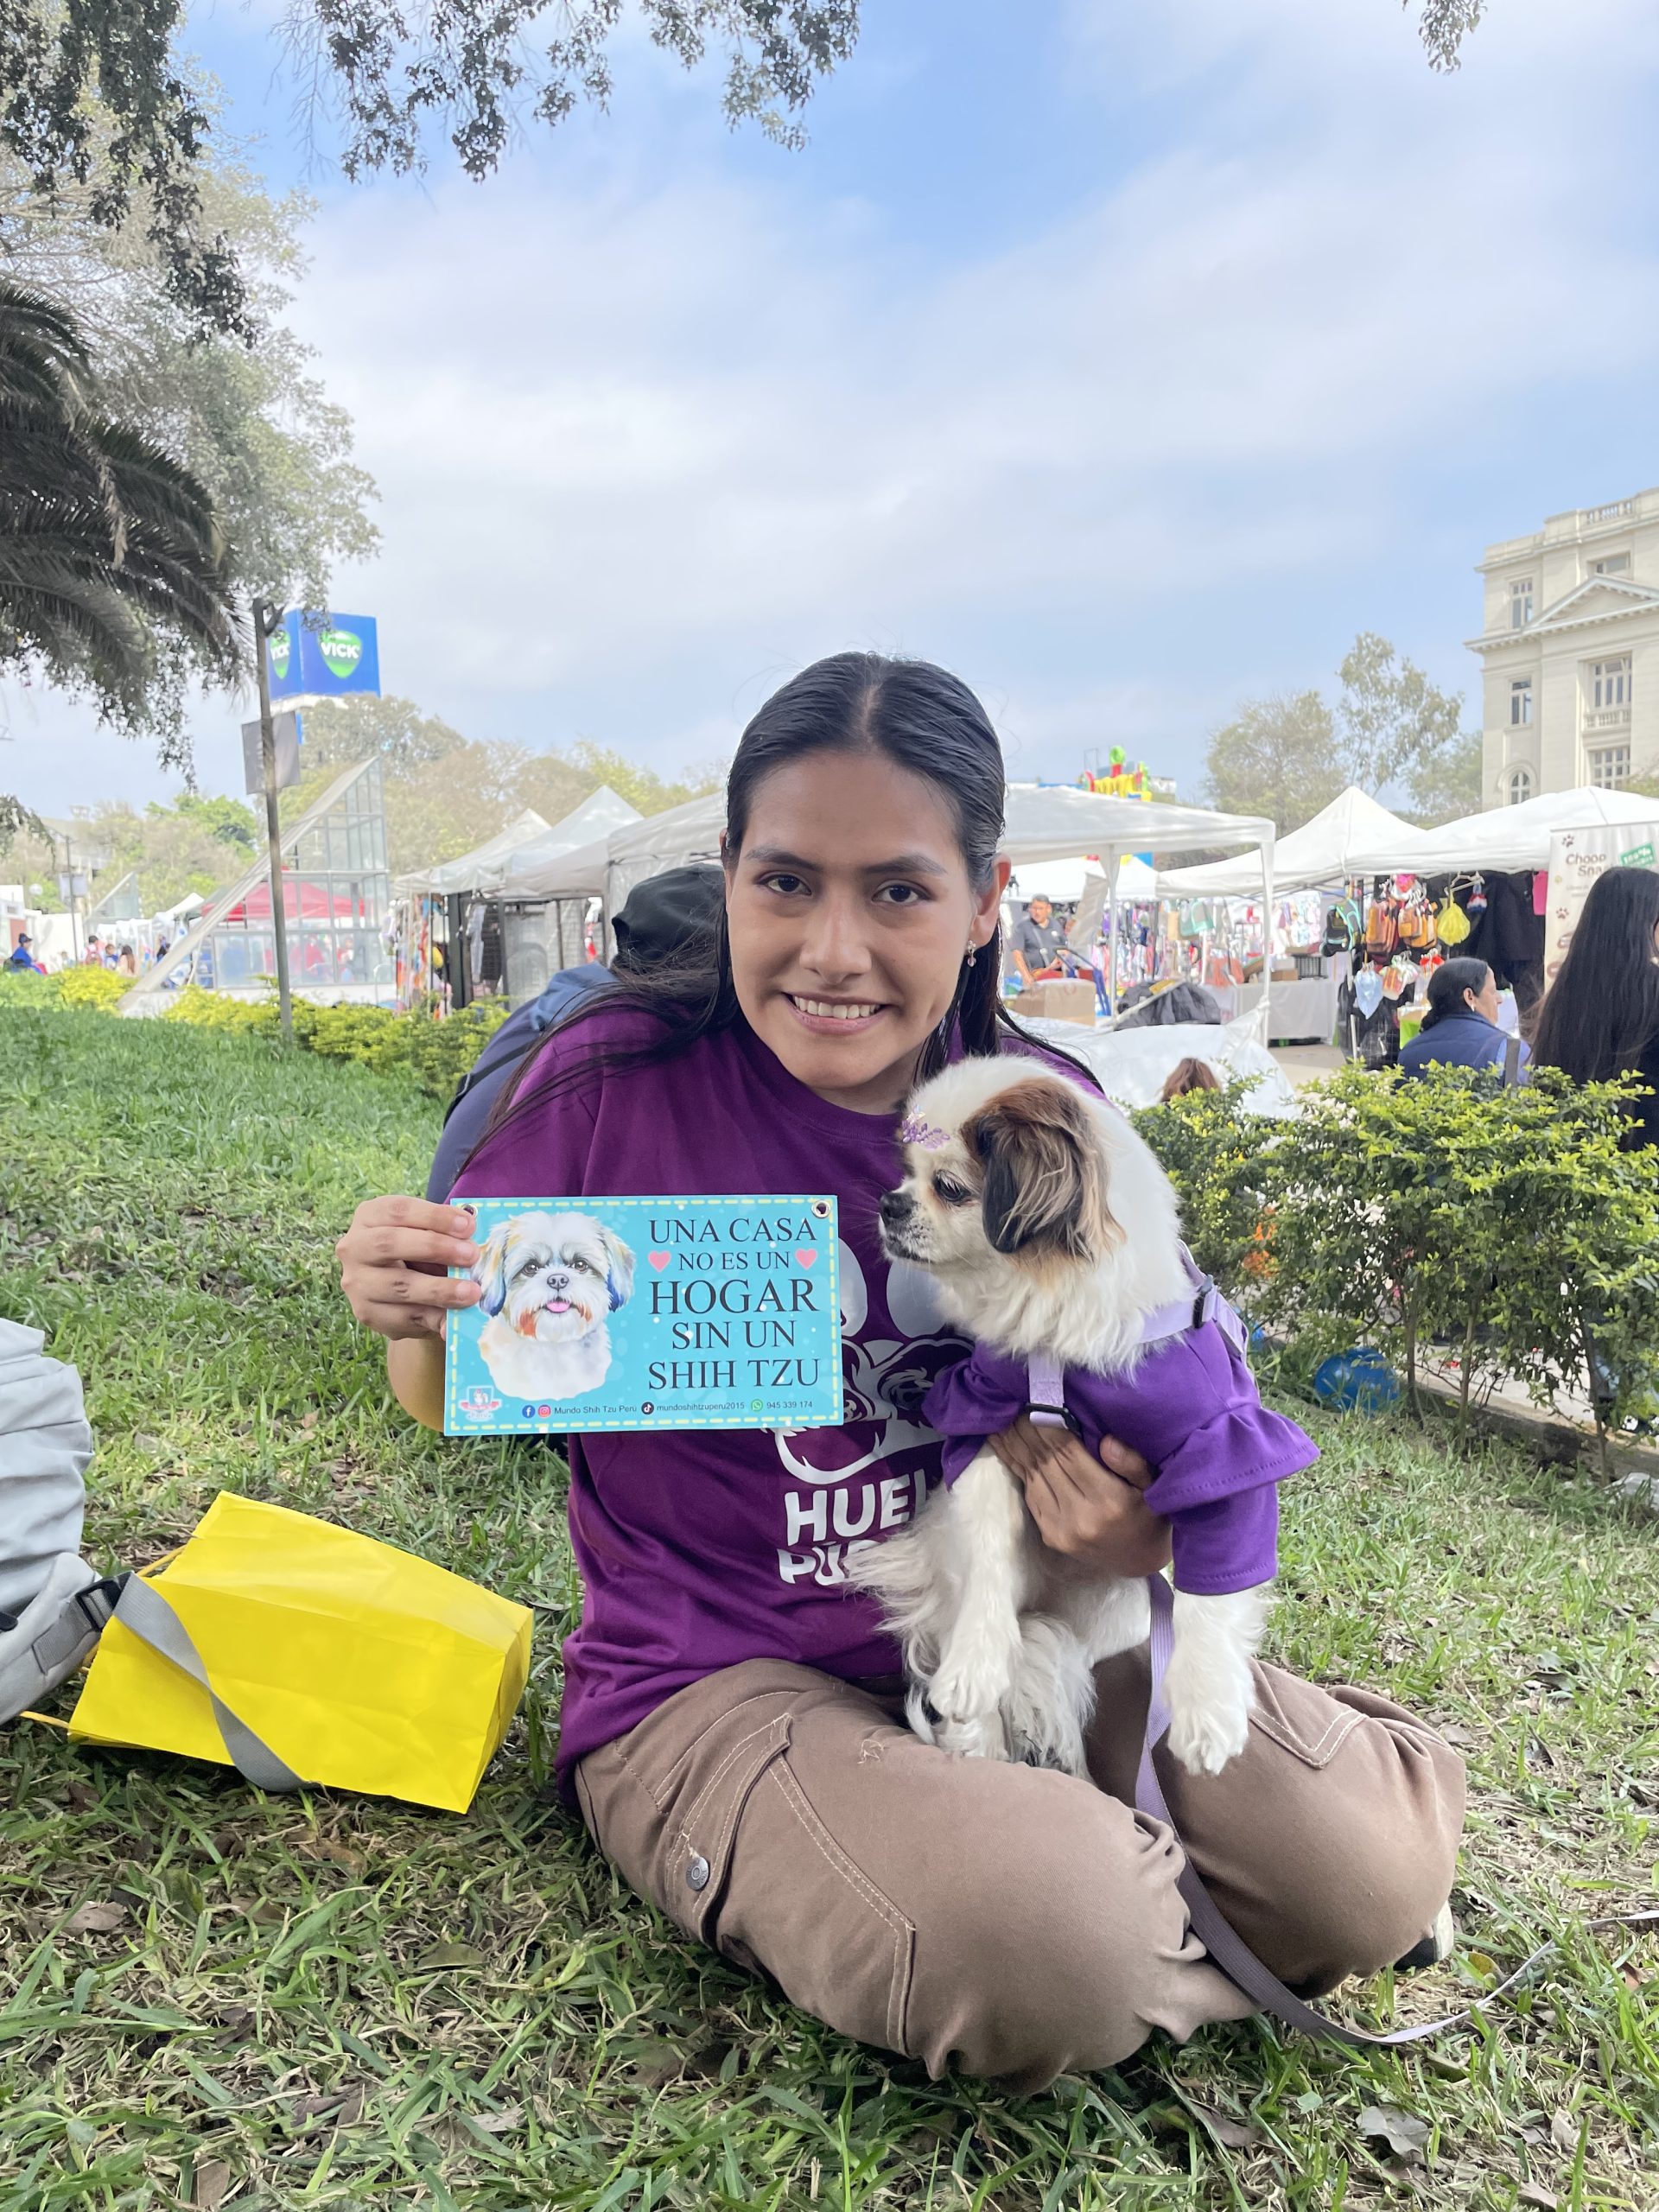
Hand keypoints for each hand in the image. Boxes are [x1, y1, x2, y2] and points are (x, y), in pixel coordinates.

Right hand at [336, 1196, 481, 1340]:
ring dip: (439, 1289)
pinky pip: (403, 1317)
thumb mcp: (425, 1233)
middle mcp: (354, 1247)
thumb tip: (474, 1236)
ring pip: (398, 1285)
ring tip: (471, 1292)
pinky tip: (454, 1319)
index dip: (435, 1217)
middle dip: (435, 1248)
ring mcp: (357, 1283)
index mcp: (370, 1216)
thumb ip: (445, 1232)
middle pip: (389, 1243)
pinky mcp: (367, 1313)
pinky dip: (433, 1318)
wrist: (400, 1293)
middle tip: (471, 1255)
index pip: (398, 1210)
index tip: (469, 1226)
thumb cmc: (417, 1251)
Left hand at [989, 1418, 1171, 1576]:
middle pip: (1047, 1462)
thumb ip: (1133, 1463)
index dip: (1049, 1427)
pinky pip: (1030, 1493)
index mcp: (1109, 1500)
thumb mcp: (1155, 1487)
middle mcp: (1081, 1516)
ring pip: (1032, 1476)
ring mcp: (1061, 1529)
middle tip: (1016, 1402)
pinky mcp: (1050, 1535)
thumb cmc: (1150, 1516)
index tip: (1036, 1401)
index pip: (1069, 1454)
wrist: (1139, 1562)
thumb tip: (1106, 1441)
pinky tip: (1006, 1446)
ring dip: (1017, 1445)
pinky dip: (1017, 1467)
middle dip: (1029, 1430)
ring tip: (1005, 1419)